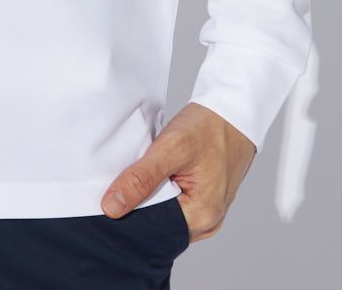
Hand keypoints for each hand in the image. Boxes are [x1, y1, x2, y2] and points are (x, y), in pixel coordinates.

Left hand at [100, 103, 256, 242]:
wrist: (232, 112)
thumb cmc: (208, 128)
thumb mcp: (170, 149)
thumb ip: (140, 179)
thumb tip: (111, 207)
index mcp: (202, 216)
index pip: (152, 230)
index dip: (128, 214)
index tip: (109, 195)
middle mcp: (208, 222)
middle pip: (160, 225)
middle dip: (138, 206)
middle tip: (122, 179)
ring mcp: (207, 213)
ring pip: (166, 214)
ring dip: (150, 196)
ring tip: (142, 172)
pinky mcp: (203, 200)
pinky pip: (175, 204)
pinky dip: (162, 190)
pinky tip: (156, 173)